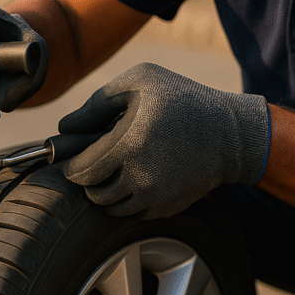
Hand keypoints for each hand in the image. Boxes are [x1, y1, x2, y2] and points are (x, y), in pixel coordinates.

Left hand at [58, 62, 270, 218]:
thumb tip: (65, 127)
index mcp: (129, 144)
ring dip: (106, 191)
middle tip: (94, 163)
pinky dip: (127, 200)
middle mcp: (140, 177)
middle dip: (87, 180)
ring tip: (114, 170)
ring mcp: (155, 197)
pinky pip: (133, 213)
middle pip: (94, 193)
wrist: (230, 134)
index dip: (71, 166)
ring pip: (112, 208)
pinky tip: (136, 177)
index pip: (82, 170)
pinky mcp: (167, 208)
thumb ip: (97, 102)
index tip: (72, 158)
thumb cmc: (182, 99)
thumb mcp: (140, 82)